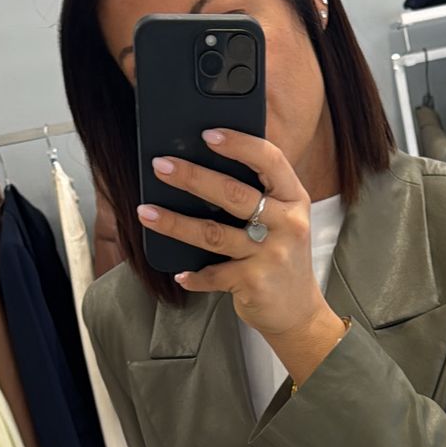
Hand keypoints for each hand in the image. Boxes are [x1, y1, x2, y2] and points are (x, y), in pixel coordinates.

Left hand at [136, 129, 347, 381]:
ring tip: (145, 212)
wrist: (300, 312)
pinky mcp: (255, 283)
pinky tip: (179, 274)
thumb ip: (261, 194)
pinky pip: (214, 275)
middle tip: (160, 166)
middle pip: (234, 194)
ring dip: (175, 223)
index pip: (270, 160)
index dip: (239, 144)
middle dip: (192, 177)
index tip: (207, 134)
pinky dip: (194, 275)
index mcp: (294, 199)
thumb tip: (206, 164)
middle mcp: (287, 224)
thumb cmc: (282, 258)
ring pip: (214, 233)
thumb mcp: (284, 220)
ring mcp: (271, 255)